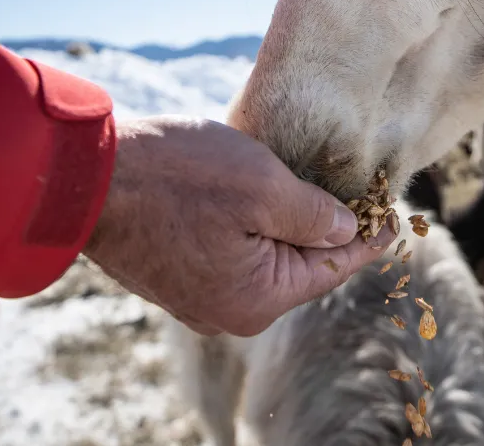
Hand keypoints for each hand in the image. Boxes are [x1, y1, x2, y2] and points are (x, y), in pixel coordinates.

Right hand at [82, 115, 395, 336]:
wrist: (89, 175)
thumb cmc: (179, 176)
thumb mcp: (263, 187)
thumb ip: (314, 216)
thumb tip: (346, 231)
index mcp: (256, 300)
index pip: (331, 267)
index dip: (367, 237)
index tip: (394, 216)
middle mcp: (228, 309)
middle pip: (299, 266)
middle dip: (330, 229)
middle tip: (362, 194)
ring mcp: (198, 291)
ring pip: (267, 256)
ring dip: (292, 223)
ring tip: (321, 191)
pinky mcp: (178, 268)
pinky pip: (237, 249)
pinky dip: (259, 224)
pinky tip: (270, 196)